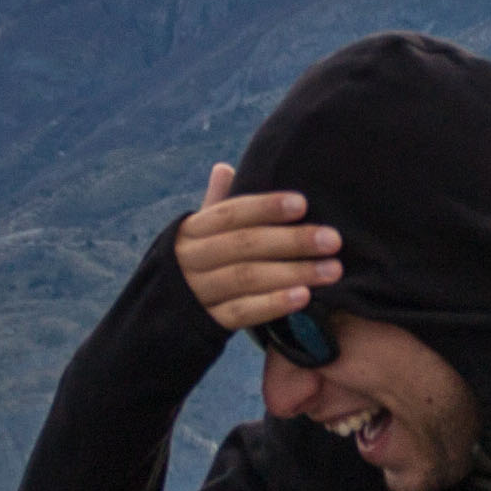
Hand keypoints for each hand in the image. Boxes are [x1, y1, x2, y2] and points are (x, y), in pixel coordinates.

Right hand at [174, 162, 337, 338]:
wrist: (157, 320)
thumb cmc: (191, 268)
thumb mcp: (196, 236)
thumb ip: (216, 206)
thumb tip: (225, 167)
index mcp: (191, 231)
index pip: (230, 213)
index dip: (265, 207)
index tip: (303, 203)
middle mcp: (191, 259)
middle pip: (244, 245)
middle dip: (292, 240)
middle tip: (333, 240)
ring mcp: (197, 292)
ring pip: (247, 278)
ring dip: (293, 272)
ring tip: (331, 270)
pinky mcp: (207, 323)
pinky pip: (241, 313)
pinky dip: (273, 304)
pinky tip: (304, 297)